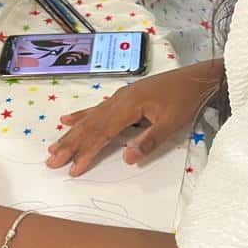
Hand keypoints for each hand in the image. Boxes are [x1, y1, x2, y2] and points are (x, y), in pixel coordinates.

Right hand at [47, 60, 222, 175]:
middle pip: (89, 125)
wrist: (196, 78)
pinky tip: (68, 119)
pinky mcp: (124, 97)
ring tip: (53, 146)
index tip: (72, 169)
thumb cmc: (186, 100)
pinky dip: (82, 115)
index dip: (86, 152)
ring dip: (71, 133)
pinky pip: (97, 108)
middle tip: (51, 161)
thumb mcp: (172, 123)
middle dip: (70, 144)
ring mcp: (120, 97)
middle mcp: (118, 100)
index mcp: (128, 106)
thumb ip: (149, 140)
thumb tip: (127, 159)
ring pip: (90, 118)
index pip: (102, 133)